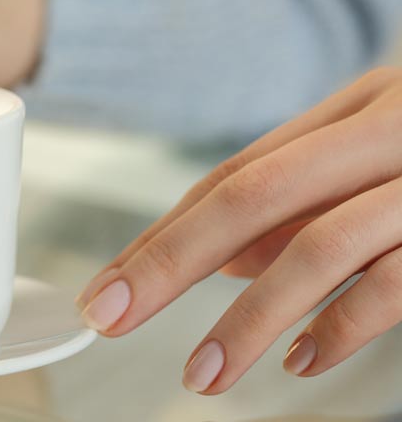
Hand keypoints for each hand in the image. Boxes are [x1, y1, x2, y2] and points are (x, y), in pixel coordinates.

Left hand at [76, 67, 401, 393]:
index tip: (107, 285)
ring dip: (246, 319)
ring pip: (316, 247)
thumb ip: (304, 206)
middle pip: (250, 196)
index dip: (161, 233)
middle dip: (168, 262)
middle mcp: (383, 132)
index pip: (233, 175)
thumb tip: (225, 263)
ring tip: (201, 373)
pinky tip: (299, 361)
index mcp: (353, 108)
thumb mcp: (379, 161)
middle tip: (110, 316)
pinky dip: (339, 328)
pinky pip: (392, 284)